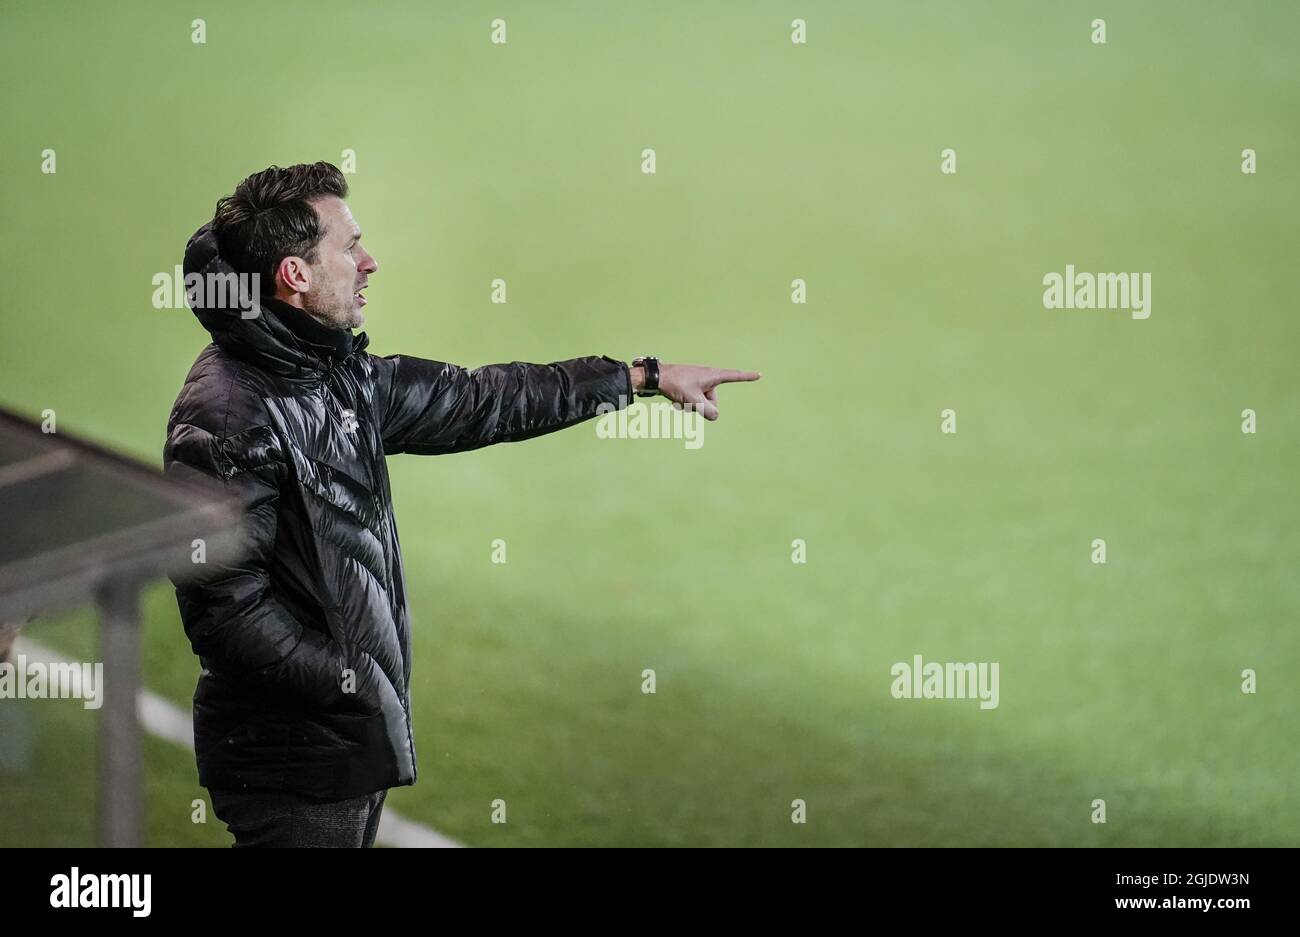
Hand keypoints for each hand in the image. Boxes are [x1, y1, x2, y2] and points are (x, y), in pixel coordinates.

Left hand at [631, 363, 760, 420]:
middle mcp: (707, 377)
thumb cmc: (675, 384)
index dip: (747, 377)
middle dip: (702, 406)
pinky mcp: (690, 386)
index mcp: (712, 375)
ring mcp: (698, 382)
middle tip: (687, 400)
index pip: (734, 376)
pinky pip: (694, 400)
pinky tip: (675, 400)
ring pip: (702, 403)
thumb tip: (715, 416)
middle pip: (713, 401)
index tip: (759, 374)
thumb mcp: (693, 400)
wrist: (655, 377)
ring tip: (679, 398)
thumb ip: (708, 411)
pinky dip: (687, 403)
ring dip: (692, 406)